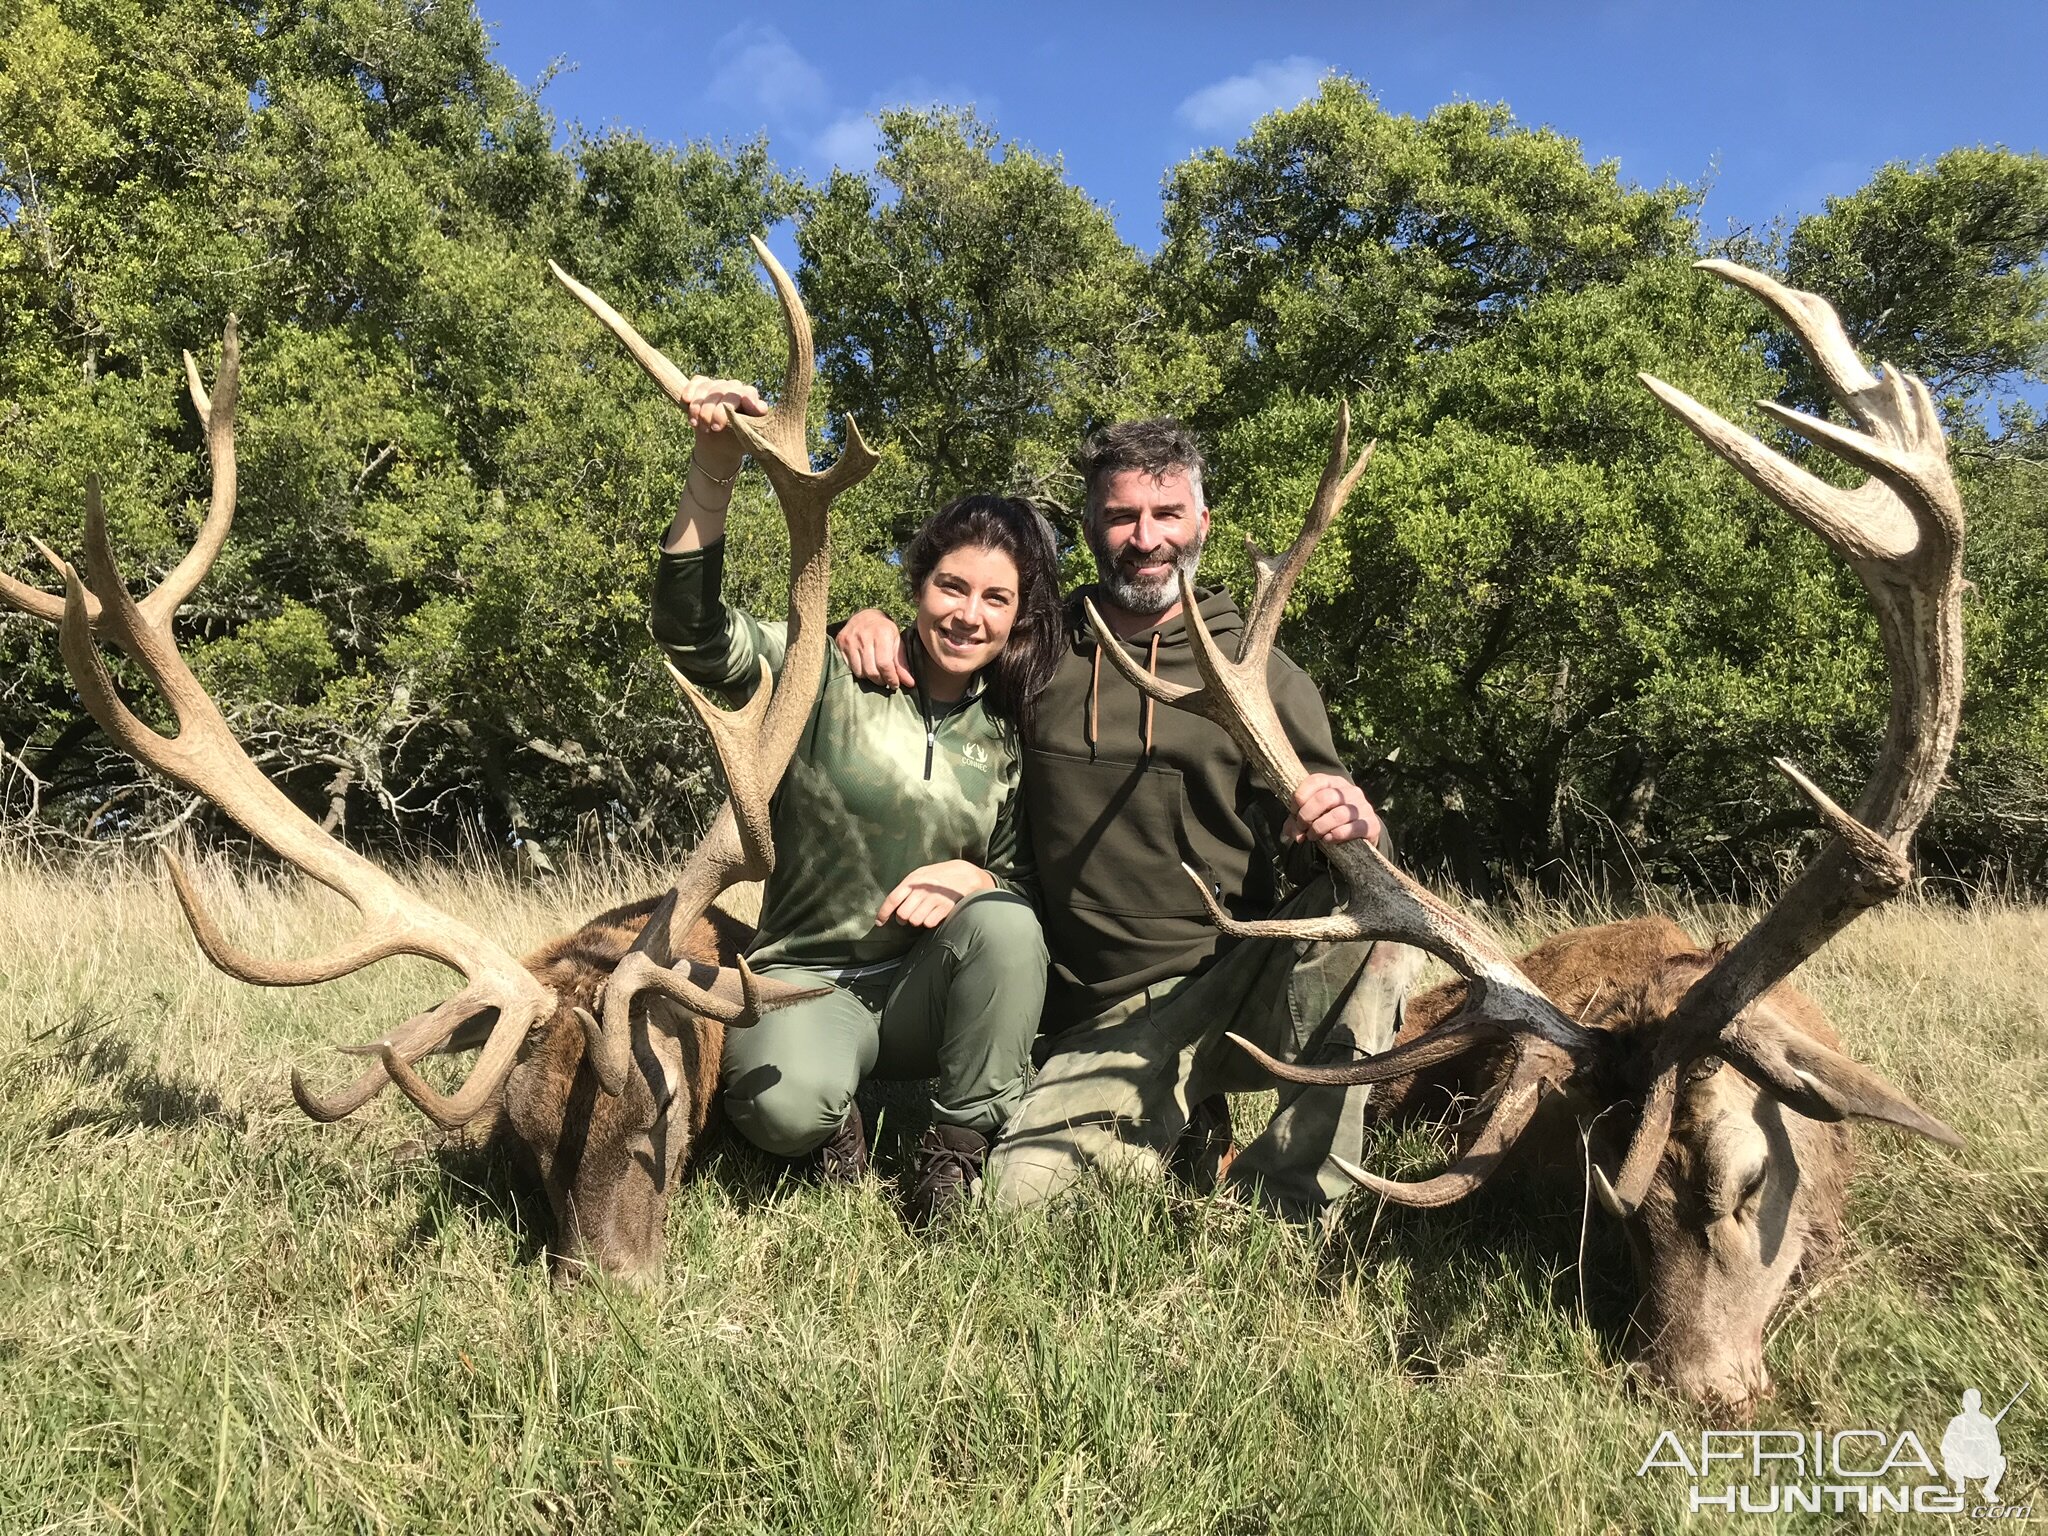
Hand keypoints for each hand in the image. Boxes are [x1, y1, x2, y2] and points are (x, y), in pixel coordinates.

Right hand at [681, 376, 766, 480]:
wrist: (719, 445)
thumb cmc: (736, 441)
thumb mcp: (747, 436)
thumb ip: (754, 422)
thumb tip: (761, 408)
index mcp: (750, 398)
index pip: (748, 393)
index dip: (740, 401)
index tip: (734, 413)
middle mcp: (735, 388)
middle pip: (723, 391)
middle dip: (715, 410)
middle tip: (713, 429)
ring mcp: (718, 385)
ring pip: (707, 388)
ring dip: (699, 407)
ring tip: (695, 425)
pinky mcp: (703, 386)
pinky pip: (697, 382)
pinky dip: (690, 391)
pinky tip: (686, 401)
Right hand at [836, 607, 916, 690]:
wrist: (865, 616)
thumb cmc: (884, 631)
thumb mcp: (896, 643)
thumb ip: (901, 664)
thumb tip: (910, 683)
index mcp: (881, 634)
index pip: (884, 664)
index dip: (891, 678)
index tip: (895, 684)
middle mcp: (864, 636)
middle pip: (871, 671)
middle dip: (880, 680)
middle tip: (885, 680)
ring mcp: (850, 640)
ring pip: (859, 672)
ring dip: (868, 677)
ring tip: (874, 672)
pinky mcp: (840, 644)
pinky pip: (848, 668)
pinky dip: (858, 671)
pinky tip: (864, 666)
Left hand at [877, 860, 995, 927]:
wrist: (966, 875)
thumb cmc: (940, 875)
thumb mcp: (921, 874)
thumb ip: (907, 887)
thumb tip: (893, 904)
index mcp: (913, 880)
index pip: (893, 899)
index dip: (884, 913)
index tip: (880, 922)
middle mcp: (922, 890)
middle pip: (903, 914)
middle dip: (904, 918)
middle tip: (909, 915)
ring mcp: (934, 899)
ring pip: (915, 921)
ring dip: (917, 921)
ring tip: (923, 913)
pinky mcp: (945, 908)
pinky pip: (929, 923)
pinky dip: (929, 922)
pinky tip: (934, 915)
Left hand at [1283, 773, 1381, 847]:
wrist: (1358, 834)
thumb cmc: (1328, 820)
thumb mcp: (1310, 817)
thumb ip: (1296, 822)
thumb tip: (1296, 834)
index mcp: (1334, 782)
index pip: (1315, 781)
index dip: (1300, 797)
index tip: (1294, 812)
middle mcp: (1350, 791)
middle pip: (1325, 798)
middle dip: (1308, 815)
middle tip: (1303, 827)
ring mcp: (1363, 806)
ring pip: (1338, 815)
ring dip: (1320, 827)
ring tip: (1313, 836)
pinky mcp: (1371, 824)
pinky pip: (1353, 828)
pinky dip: (1336, 835)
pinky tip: (1328, 839)